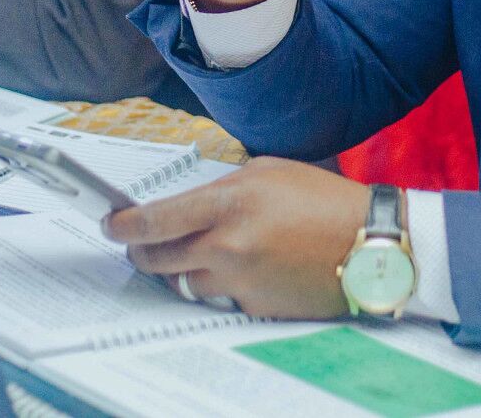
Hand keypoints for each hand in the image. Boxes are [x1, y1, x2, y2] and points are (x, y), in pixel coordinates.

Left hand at [104, 158, 371, 317]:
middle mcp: (228, 246)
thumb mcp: (268, 171)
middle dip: (140, 251)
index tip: (110, 223)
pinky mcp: (255, 308)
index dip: (123, 225)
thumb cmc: (322, 199)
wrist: (370, 244)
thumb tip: (186, 205)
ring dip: (178, 270)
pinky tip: (239, 268)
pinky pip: (219, 298)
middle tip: (136, 243)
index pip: (156, 221)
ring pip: (183, 283)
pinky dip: (220, 284)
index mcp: (229, 204)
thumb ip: (221, 186)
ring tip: (190, 253)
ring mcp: (240, 282)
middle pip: (157, 259)